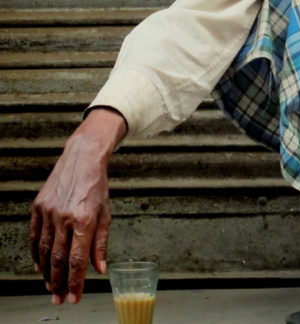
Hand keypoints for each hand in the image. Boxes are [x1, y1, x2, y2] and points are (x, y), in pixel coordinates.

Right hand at [30, 107, 126, 303]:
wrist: (81, 158)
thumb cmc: (97, 186)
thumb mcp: (106, 213)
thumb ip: (101, 243)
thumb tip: (100, 269)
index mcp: (85, 220)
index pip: (78, 259)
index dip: (76, 282)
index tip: (75, 297)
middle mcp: (64, 217)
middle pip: (59, 259)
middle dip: (59, 283)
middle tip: (60, 300)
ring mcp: (48, 212)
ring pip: (45, 251)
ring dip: (47, 273)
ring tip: (51, 288)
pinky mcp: (38, 207)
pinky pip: (35, 237)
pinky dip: (37, 254)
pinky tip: (40, 267)